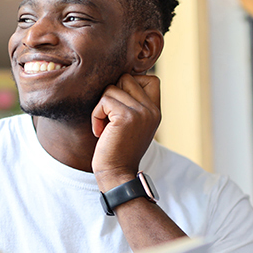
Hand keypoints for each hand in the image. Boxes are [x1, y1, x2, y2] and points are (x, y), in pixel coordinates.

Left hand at [91, 73, 160, 191]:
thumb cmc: (118, 151)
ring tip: (105, 128)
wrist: (117, 175)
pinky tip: (100, 132)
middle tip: (109, 119)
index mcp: (156, 111)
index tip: (119, 106)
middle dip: (112, 95)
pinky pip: (104, 100)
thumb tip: (119, 79)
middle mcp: (152, 110)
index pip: (150, 78)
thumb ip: (133, 104)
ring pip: (112, 88)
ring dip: (101, 107)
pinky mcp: (127, 116)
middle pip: (126, 78)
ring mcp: (141, 112)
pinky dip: (96, 115)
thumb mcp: (132, 125)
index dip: (130, 85)